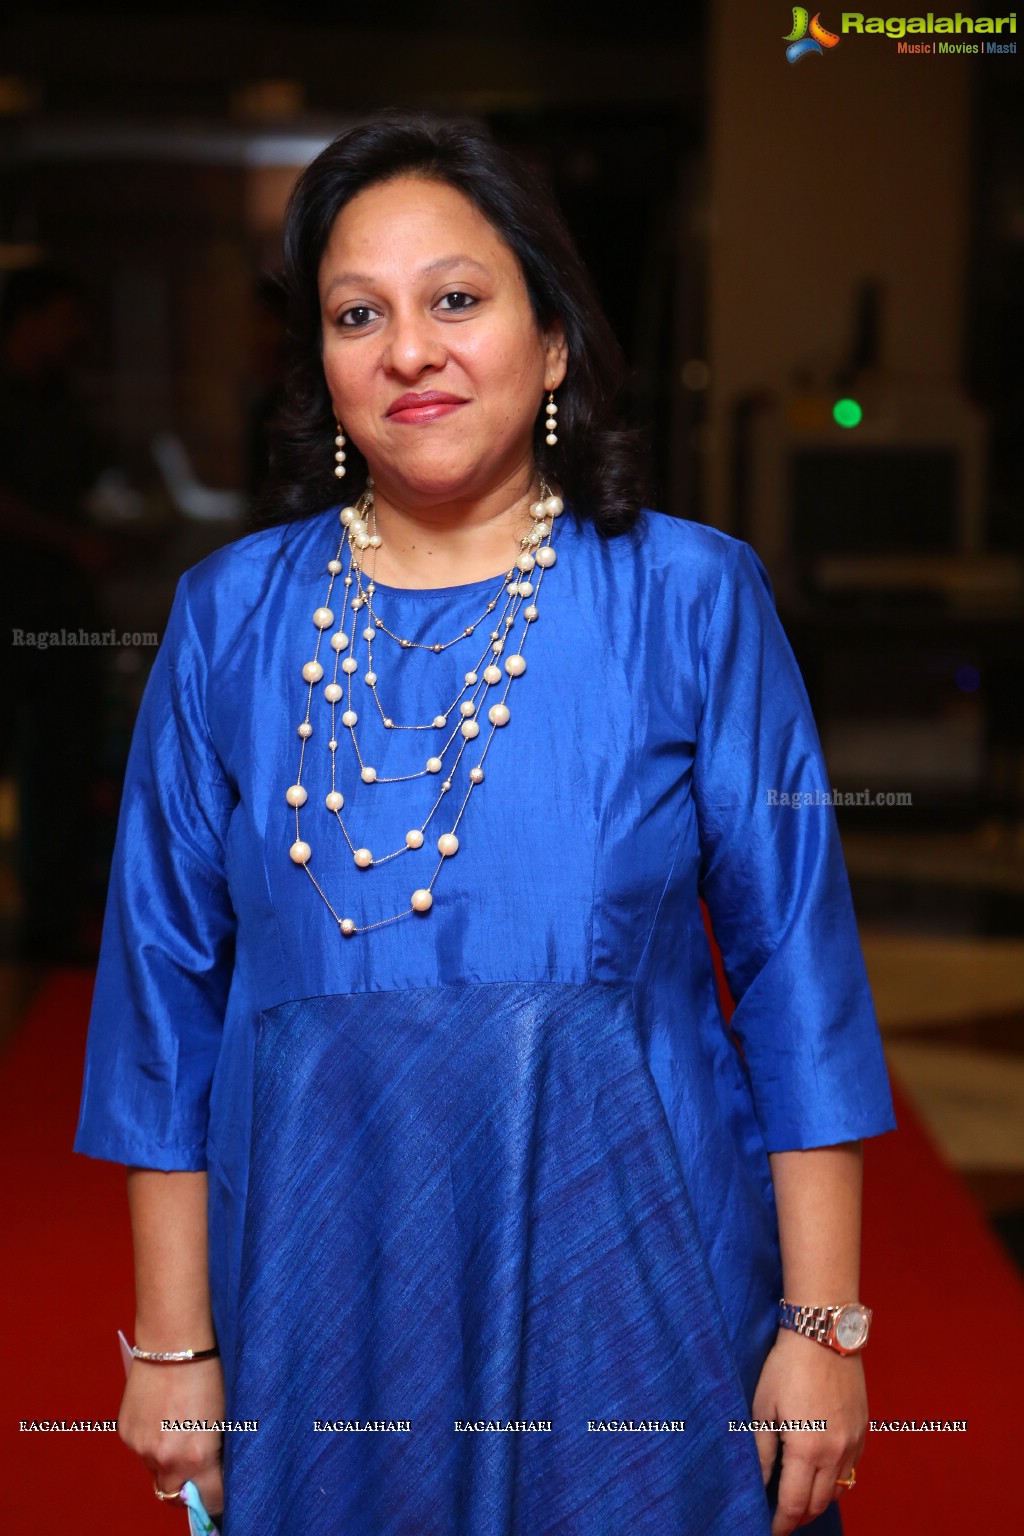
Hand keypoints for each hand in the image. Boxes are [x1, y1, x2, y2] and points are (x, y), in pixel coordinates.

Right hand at [117, 1357, 225, 1516]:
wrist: (173, 1340)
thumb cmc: (208, 1371)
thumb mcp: (224, 1417)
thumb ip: (217, 1452)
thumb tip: (217, 1472)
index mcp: (197, 1456)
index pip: (208, 1501)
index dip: (218, 1497)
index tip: (222, 1489)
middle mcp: (166, 1458)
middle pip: (176, 1496)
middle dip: (189, 1487)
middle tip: (201, 1468)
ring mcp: (141, 1447)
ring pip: (157, 1472)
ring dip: (169, 1462)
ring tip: (181, 1428)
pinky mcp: (126, 1433)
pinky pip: (141, 1451)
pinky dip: (152, 1442)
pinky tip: (164, 1416)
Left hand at [751, 1329, 865, 1533]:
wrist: (824, 1334)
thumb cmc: (787, 1366)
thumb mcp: (763, 1407)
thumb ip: (760, 1450)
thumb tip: (757, 1483)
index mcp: (807, 1449)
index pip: (795, 1504)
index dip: (781, 1523)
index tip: (769, 1529)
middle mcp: (835, 1453)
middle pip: (818, 1504)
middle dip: (798, 1516)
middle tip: (781, 1517)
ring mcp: (853, 1443)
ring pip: (837, 1490)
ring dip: (818, 1500)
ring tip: (798, 1498)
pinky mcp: (863, 1431)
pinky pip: (851, 1470)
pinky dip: (835, 1480)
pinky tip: (819, 1472)